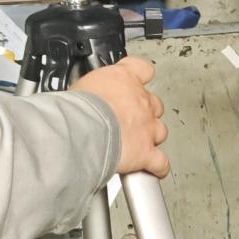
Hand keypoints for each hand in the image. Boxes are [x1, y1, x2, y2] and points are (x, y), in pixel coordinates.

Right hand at [78, 55, 168, 177]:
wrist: (82, 129)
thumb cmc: (77, 108)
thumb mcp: (82, 87)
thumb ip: (93, 91)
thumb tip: (84, 96)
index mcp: (124, 79)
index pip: (142, 69)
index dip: (140, 76)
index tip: (136, 81)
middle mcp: (140, 102)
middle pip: (154, 104)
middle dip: (145, 112)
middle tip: (128, 118)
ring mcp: (146, 128)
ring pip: (160, 131)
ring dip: (151, 137)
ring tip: (137, 143)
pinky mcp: (146, 152)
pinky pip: (160, 162)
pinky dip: (158, 167)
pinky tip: (155, 169)